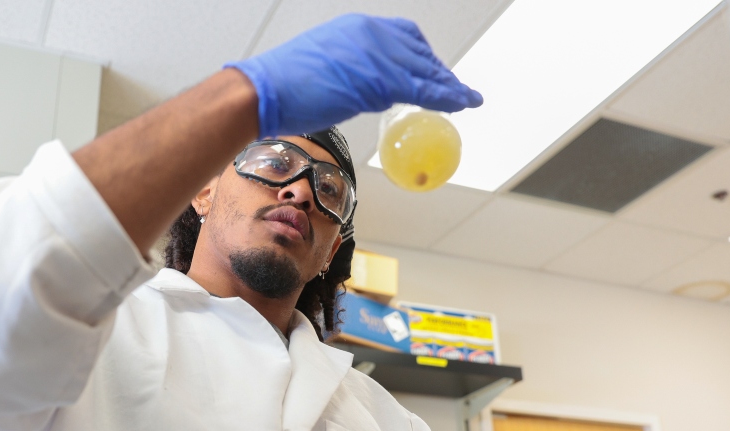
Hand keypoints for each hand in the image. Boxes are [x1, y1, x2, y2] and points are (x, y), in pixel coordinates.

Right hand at [225, 14, 481, 137]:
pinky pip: (424, 89)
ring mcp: (377, 54)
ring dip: (448, 85)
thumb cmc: (280, 87)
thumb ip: (349, 72)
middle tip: (454, 90)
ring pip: (425, 69)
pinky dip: (447, 96)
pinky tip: (461, 103)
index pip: (402, 36)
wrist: (263, 92)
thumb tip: (363, 89)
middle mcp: (370, 34)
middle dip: (438, 71)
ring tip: (466, 98)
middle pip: (419, 51)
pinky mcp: (380, 80)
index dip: (421, 55)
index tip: (430, 71)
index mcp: (356, 29)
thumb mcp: (321, 68)